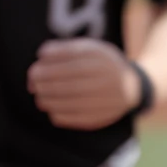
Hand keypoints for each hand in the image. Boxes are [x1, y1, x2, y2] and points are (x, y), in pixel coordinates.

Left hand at [27, 38, 143, 130]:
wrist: (133, 87)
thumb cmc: (102, 64)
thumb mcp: (90, 48)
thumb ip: (65, 49)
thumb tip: (41, 56)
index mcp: (101, 58)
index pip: (69, 60)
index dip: (46, 66)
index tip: (34, 70)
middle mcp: (105, 77)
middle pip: (66, 82)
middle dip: (43, 84)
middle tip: (33, 84)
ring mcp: (104, 99)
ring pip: (68, 101)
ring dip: (46, 100)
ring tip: (40, 97)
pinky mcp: (100, 117)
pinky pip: (73, 117)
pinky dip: (57, 113)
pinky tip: (52, 108)